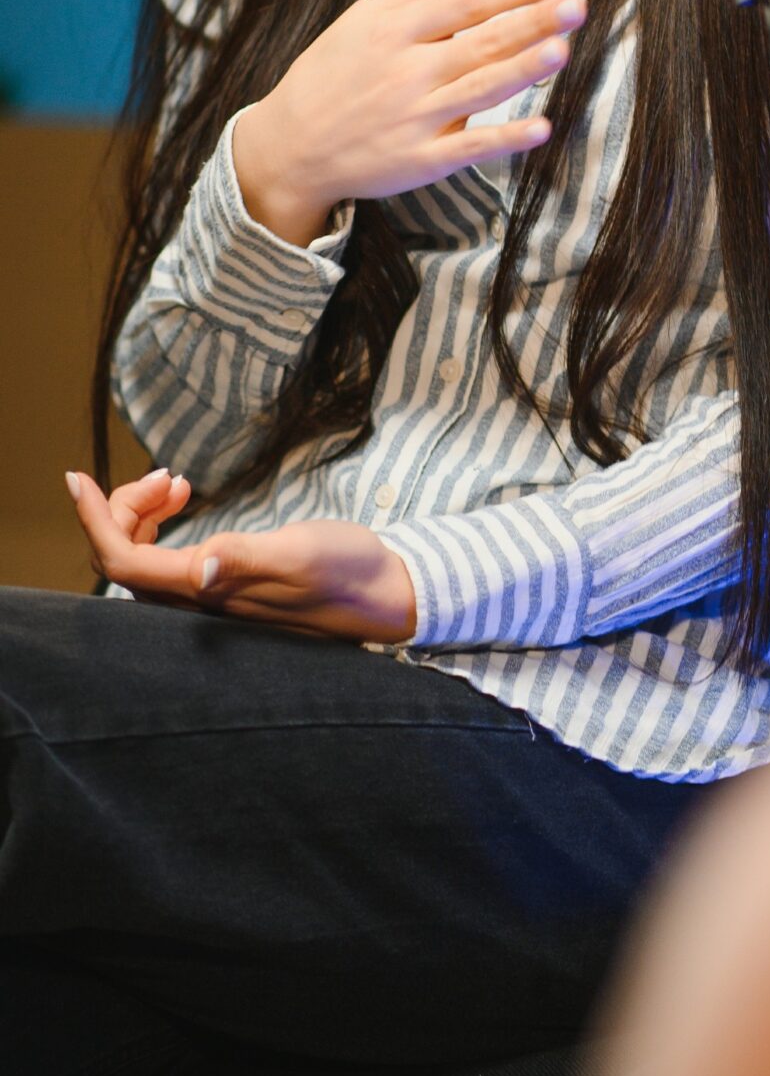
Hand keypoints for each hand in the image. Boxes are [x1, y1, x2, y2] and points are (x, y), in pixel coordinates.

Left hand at [67, 470, 417, 642]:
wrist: (387, 596)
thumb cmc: (349, 572)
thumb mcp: (303, 553)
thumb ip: (249, 560)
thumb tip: (202, 567)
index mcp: (210, 591)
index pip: (123, 560)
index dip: (93, 519)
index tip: (76, 476)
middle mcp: (200, 602)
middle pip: (124, 557)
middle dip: (125, 507)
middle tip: (169, 474)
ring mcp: (211, 598)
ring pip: (143, 558)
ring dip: (143, 515)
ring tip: (176, 482)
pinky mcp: (225, 590)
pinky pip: (166, 561)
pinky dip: (161, 526)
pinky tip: (186, 503)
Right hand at [232, 0, 584, 244]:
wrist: (291, 145)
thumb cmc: (334, 72)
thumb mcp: (368, 17)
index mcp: (399, 29)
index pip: (469, 1)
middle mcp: (410, 70)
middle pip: (482, 40)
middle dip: (532, 21)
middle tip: (576, 4)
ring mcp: (417, 116)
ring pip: (480, 88)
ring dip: (523, 69)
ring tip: (562, 49)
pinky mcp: (422, 160)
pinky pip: (470, 146)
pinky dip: (505, 138)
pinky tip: (541, 127)